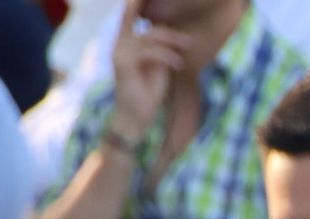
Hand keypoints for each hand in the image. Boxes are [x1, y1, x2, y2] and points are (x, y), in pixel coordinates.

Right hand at [110, 0, 190, 138]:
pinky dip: (167, 57)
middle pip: (148, 28)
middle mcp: (119, 44)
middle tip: (190, 43)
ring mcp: (120, 52)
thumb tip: (172, 36)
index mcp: (125, 43)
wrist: (135, 117)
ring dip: (173, 44)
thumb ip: (160, 50)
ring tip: (187, 52)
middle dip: (171, 34)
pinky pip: (150, 52)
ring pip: (150, 38)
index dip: (136, 4)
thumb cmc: (148, 93)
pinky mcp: (123, 63)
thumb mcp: (157, 67)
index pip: (129, 16)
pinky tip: (178, 65)